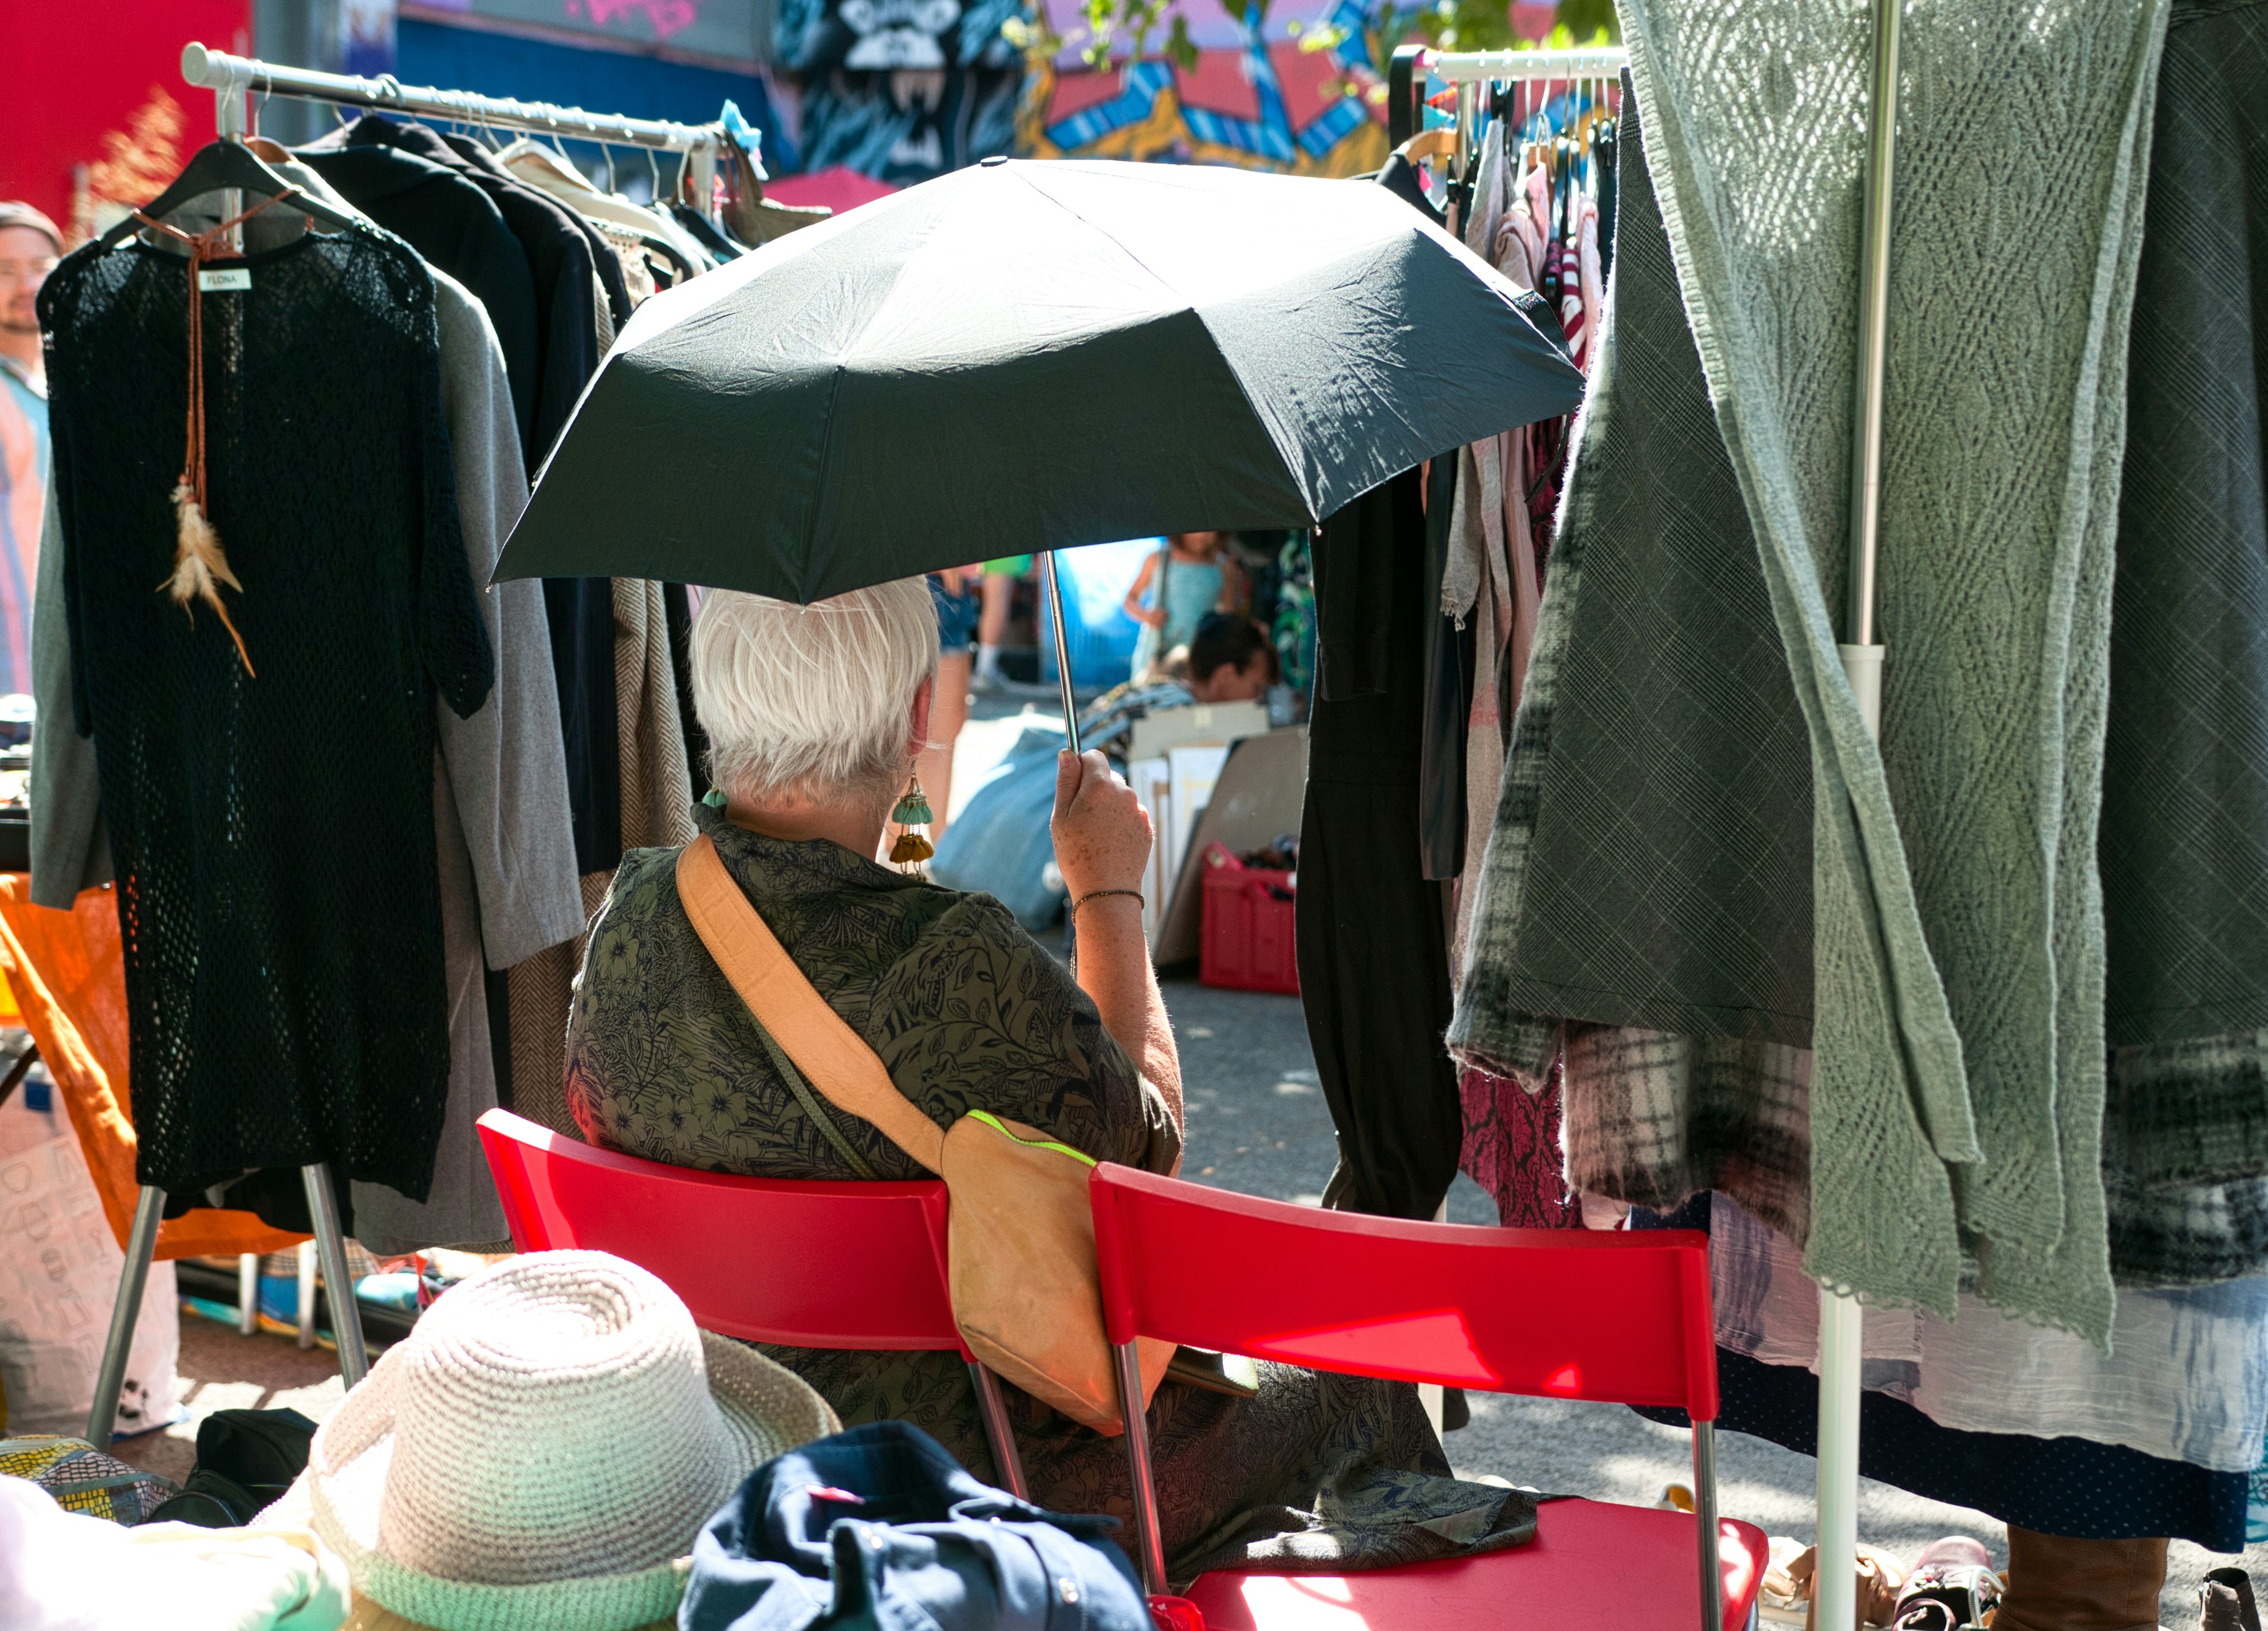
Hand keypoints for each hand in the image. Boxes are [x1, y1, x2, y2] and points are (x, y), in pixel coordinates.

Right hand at [1051, 749, 1150, 899]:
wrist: (1106, 891)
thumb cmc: (1076, 854)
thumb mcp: (1061, 816)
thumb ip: (1066, 780)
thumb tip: (1068, 753)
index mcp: (1101, 786)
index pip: (1094, 756)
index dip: (1082, 765)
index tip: (1074, 782)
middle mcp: (1124, 793)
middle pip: (1108, 777)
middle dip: (1094, 789)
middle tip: (1080, 818)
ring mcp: (1138, 811)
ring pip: (1120, 797)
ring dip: (1108, 807)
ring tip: (1096, 835)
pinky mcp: (1147, 827)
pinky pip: (1130, 815)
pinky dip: (1120, 822)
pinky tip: (1110, 843)